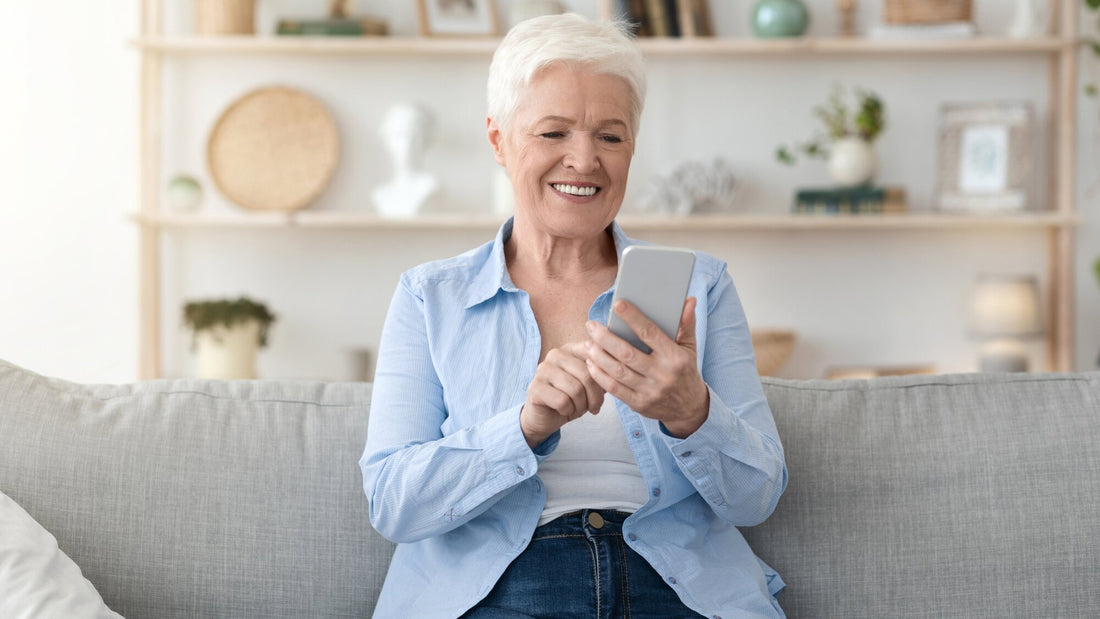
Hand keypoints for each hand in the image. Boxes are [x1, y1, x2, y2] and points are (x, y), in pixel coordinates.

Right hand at [520, 342, 605, 448]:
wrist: (546, 417)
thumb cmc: (571, 398)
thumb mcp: (591, 383)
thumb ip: (603, 371)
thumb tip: (622, 364)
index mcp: (571, 349)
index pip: (596, 355)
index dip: (606, 375)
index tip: (606, 388)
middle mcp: (555, 354)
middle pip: (587, 374)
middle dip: (595, 397)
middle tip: (593, 407)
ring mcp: (542, 370)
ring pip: (575, 389)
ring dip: (581, 405)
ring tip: (577, 408)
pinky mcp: (535, 388)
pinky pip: (562, 401)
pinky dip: (568, 411)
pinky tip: (564, 411)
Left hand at [584, 298, 708, 437]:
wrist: (689, 408)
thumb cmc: (685, 371)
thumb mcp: (690, 348)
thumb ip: (686, 324)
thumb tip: (689, 300)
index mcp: (674, 357)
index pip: (650, 333)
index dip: (633, 318)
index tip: (618, 305)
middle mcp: (662, 374)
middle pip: (627, 353)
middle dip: (605, 338)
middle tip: (591, 325)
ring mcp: (650, 391)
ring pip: (618, 371)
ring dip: (599, 356)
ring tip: (588, 343)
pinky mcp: (639, 404)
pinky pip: (614, 389)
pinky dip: (600, 375)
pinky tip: (591, 363)